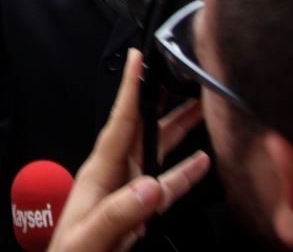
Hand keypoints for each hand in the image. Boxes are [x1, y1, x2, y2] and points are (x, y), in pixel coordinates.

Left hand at [48, 48, 210, 251]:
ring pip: (159, 152)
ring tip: (203, 110)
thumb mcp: (90, 236)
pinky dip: (186, 172)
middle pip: (144, 130)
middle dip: (164, 101)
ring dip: (181, 131)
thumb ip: (119, 213)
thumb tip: (152, 186)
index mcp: (98, 174)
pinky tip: (202, 162)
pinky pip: (168, 186)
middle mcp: (114, 176)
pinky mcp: (140, 213)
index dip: (130, 89)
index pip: (119, 123)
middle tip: (185, 77)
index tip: (138, 59)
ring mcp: (128, 193)